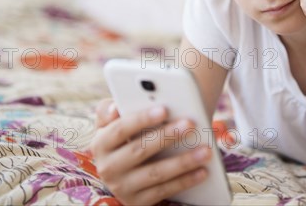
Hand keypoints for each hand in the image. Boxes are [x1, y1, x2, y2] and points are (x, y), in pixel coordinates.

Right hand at [90, 98, 211, 205]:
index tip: (165, 109)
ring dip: (183, 162)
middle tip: (191, 124)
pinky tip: (203, 171)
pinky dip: (185, 181)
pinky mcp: (138, 202)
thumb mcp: (110, 124)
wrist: (122, 174)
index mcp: (100, 143)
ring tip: (205, 150)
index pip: (120, 129)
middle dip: (167, 136)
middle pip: (140, 150)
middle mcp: (108, 168)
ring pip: (156, 173)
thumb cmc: (123, 138)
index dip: (142, 119)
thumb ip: (109, 110)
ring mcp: (123, 187)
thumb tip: (114, 108)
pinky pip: (165, 191)